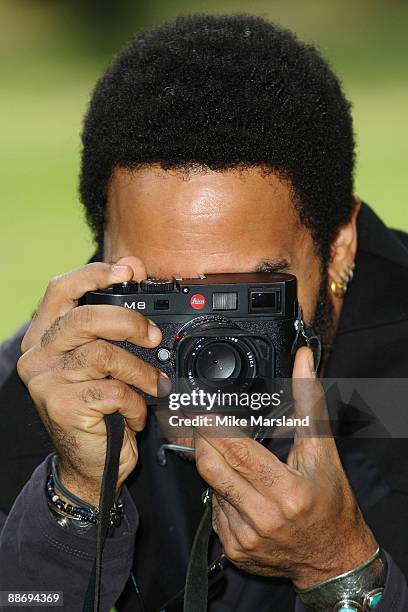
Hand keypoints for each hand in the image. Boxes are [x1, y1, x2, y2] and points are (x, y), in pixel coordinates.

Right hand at [17, 257, 169, 504]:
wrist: (88, 464)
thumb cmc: (96, 408)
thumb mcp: (101, 361)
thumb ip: (109, 323)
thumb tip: (134, 274)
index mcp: (45, 337)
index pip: (61, 290)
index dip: (95, 274)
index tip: (129, 271)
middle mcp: (39, 356)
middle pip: (86, 319)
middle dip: (130, 323)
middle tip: (153, 336)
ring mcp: (47, 382)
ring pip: (104, 355)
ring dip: (140, 370)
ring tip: (152, 384)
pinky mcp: (63, 407)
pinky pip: (113, 390)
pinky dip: (134, 401)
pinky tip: (134, 412)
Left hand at [194, 347, 377, 588]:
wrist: (334, 559)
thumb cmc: (331, 504)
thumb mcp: (323, 452)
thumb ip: (308, 401)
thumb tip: (303, 361)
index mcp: (286, 491)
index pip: (236, 451)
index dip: (214, 427)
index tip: (203, 411)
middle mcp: (262, 517)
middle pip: (211, 468)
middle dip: (202, 441)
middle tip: (202, 424)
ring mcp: (244, 537)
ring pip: (210, 487)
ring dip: (215, 467)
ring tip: (233, 459)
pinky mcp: (234, 549)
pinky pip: (214, 511)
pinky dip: (221, 493)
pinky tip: (239, 488)